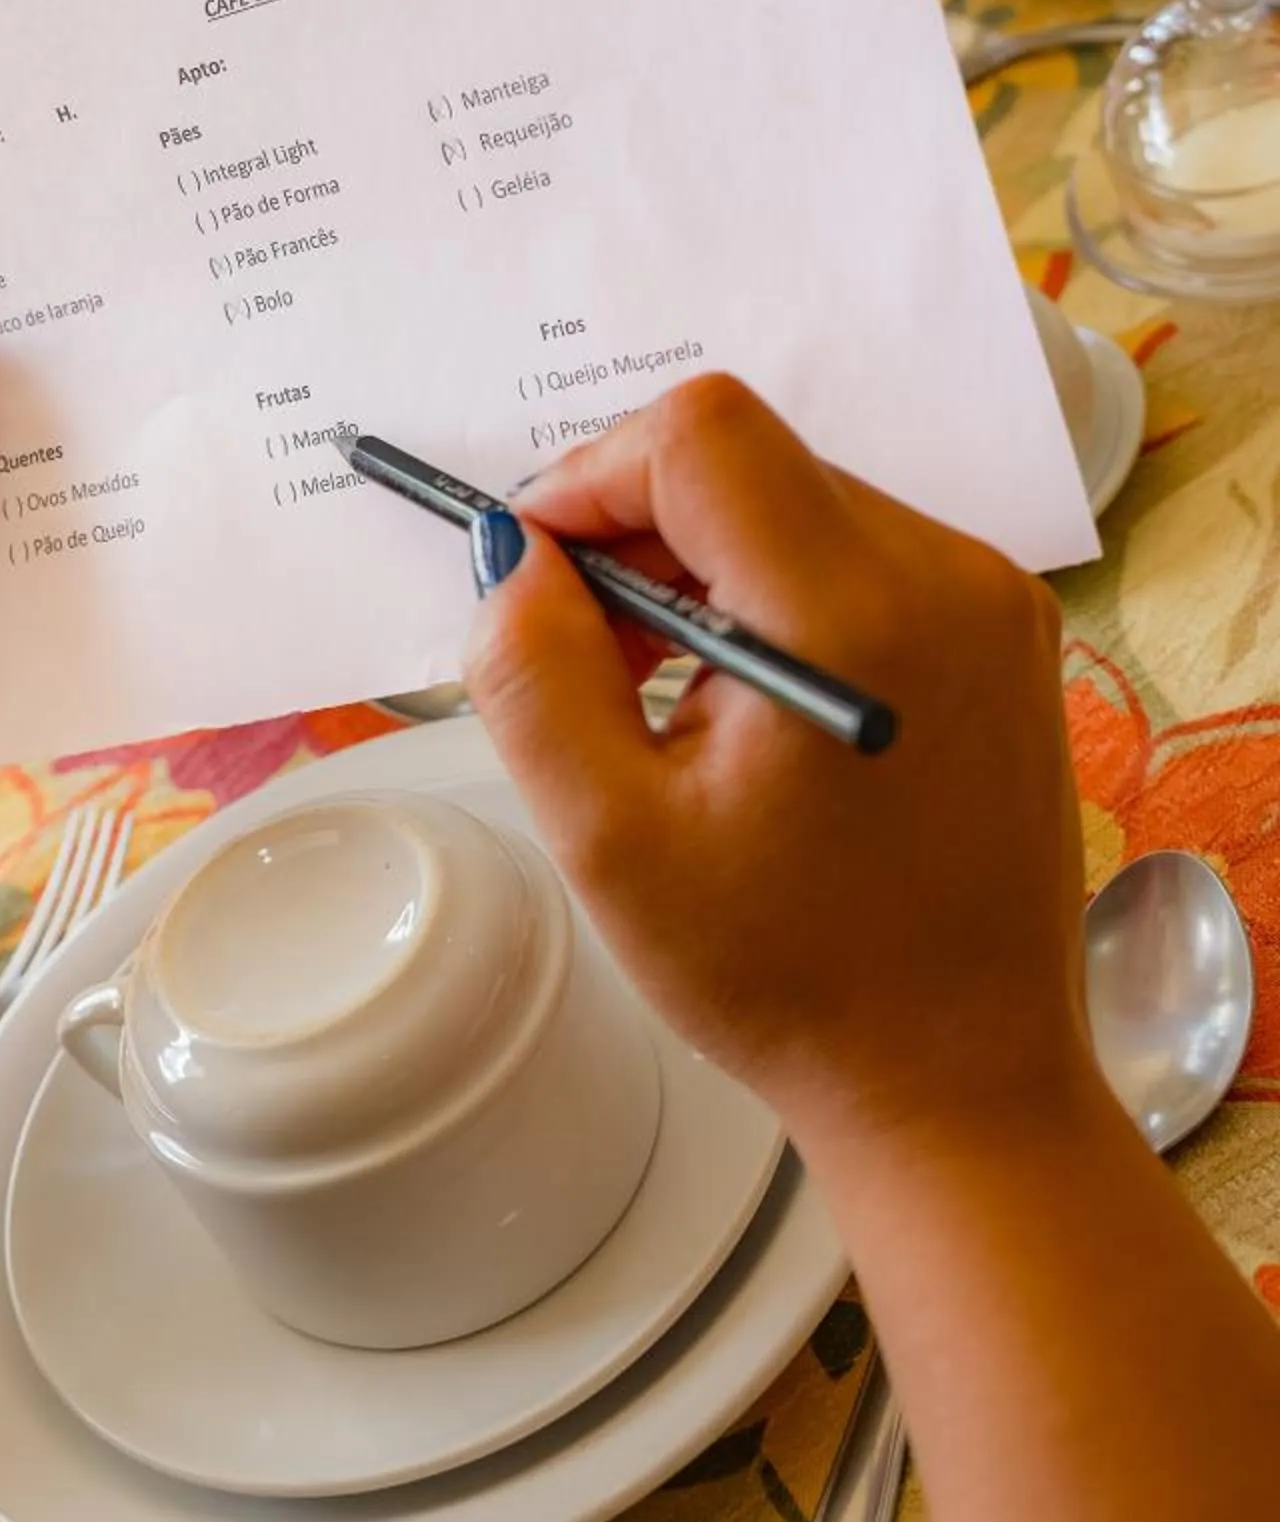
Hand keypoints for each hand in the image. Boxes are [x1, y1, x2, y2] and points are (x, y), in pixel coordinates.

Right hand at [463, 375, 1088, 1153]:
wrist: (963, 1086)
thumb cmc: (790, 981)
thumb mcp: (610, 840)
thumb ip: (534, 671)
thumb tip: (510, 552)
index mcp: (852, 616)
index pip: (700, 435)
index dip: (592, 478)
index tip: (538, 571)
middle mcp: (946, 576)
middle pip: (749, 458)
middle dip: (639, 528)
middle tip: (589, 657)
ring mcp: (994, 599)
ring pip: (800, 496)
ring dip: (706, 562)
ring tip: (666, 698)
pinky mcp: (1011, 633)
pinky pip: (864, 548)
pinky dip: (780, 590)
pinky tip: (747, 704)